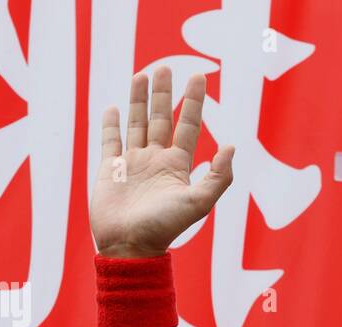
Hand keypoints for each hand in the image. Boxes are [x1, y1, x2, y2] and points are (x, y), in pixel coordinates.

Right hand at [90, 66, 233, 258]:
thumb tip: (232, 147)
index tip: (198, 77)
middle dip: (165, 93)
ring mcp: (132, 163)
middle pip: (162, 119)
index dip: (194, 102)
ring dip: (139, 100)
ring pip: (137, 123)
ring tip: (142, 75)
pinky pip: (110, 141)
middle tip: (166, 67)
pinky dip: (111, 124)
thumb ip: (218, 177)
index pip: (188, 126)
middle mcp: (156, 160)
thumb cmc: (166, 227)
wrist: (130, 246)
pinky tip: (113, 107)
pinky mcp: (109, 169)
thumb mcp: (199, 203)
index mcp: (177, 166)